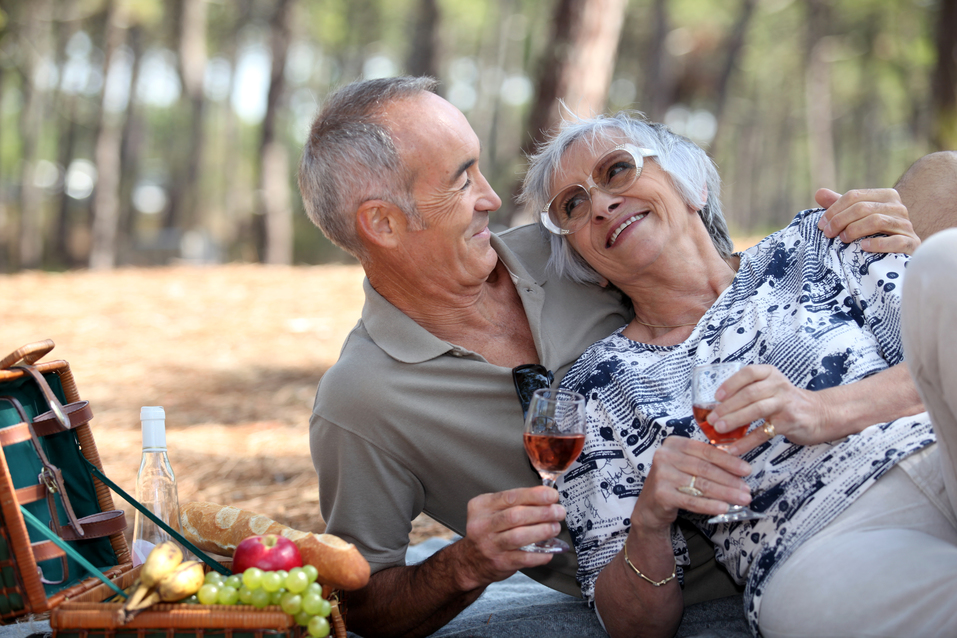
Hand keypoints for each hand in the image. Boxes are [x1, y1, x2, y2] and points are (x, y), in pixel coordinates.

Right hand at [455, 487, 563, 589]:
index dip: (534, 495)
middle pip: (515, 516)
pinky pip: (524, 558)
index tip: (552, 495)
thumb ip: (514, 503)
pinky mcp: (499, 563)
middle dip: (542, 512)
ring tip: (555, 527)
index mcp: (482, 506)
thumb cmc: (489, 531)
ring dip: (542, 531)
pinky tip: (550, 550)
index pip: (510, 496)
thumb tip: (546, 497)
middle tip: (558, 512)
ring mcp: (490, 545)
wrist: (471, 561)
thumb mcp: (491, 511)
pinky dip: (540, 554)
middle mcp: (483, 525)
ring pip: (519, 536)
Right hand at [632, 437, 751, 530]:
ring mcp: (661, 474)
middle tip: (747, 489)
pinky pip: (692, 500)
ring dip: (725, 493)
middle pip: (705, 468)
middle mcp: (665, 455)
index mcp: (674, 443)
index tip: (747, 470)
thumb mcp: (685, 465)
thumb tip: (738, 467)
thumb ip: (705, 461)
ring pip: (701, 484)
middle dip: (730, 480)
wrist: (650, 506)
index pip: (706, 451)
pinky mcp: (661, 493)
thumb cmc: (673, 482)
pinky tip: (723, 508)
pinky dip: (710, 505)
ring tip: (741, 499)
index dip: (729, 461)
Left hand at [710, 365, 832, 453]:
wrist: (821, 414)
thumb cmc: (788, 401)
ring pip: (756, 410)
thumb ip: (749, 391)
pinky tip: (733, 448)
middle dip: (727, 407)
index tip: (717, 396)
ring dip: (734, 420)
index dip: (731, 384)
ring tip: (718, 429)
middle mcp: (778, 386)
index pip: (749, 373)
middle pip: (749, 394)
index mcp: (770, 374)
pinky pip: (763, 433)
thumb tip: (717, 406)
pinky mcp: (789, 423)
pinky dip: (746, 442)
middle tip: (711, 418)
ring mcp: (785, 404)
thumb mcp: (772, 387)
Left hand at [815, 188, 919, 253]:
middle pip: (863, 208)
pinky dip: (877, 244)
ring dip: (854, 230)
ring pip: (877, 221)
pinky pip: (895, 241)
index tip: (821, 224)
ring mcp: (907, 225)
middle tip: (827, 233)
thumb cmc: (874, 233)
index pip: (854, 196)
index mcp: (885, 196)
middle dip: (840, 221)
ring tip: (842, 239)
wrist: (901, 253)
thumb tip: (819, 193)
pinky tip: (864, 247)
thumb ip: (839, 205)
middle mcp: (898, 207)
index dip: (834, 209)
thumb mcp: (856, 217)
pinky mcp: (912, 243)